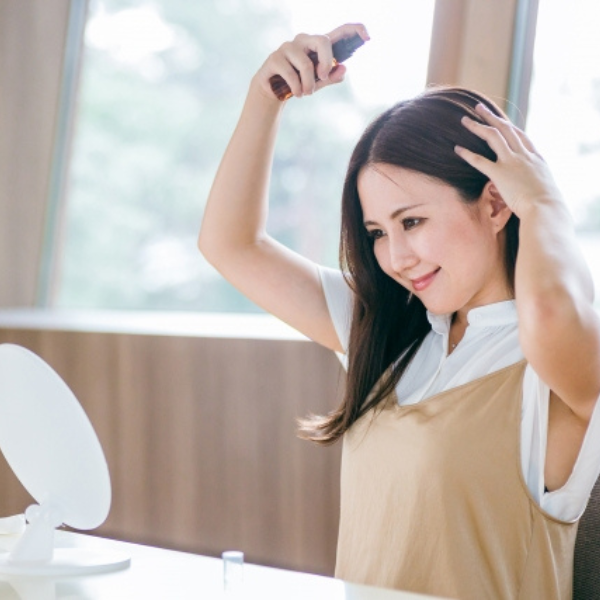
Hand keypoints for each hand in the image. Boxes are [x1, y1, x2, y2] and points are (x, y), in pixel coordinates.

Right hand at [252, 23, 368, 101]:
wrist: (273, 93)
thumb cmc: (299, 84)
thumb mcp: (318, 83)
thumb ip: (331, 77)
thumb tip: (343, 69)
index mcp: (317, 45)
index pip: (339, 32)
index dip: (355, 30)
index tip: (367, 38)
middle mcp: (303, 41)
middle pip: (322, 41)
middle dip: (326, 63)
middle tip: (322, 78)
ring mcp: (287, 47)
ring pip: (306, 64)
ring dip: (308, 84)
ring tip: (305, 93)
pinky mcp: (275, 58)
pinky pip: (291, 73)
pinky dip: (297, 88)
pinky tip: (296, 93)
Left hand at [455, 103, 562, 216]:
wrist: (546, 208)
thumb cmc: (547, 205)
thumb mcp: (545, 188)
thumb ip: (535, 183)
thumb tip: (533, 189)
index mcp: (536, 158)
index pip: (521, 136)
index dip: (509, 126)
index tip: (500, 120)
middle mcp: (524, 155)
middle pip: (506, 129)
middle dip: (491, 117)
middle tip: (479, 108)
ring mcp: (512, 162)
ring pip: (492, 137)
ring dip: (477, 126)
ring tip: (464, 120)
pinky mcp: (500, 174)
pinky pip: (480, 160)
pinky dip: (467, 154)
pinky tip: (457, 148)